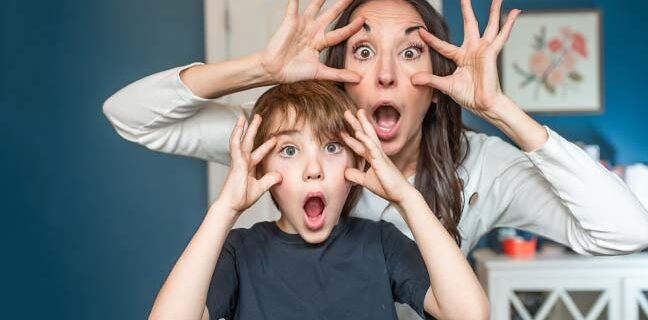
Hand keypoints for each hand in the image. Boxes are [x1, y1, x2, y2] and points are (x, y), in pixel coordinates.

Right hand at [217, 114, 281, 213]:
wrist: (232, 205)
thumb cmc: (242, 198)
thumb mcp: (261, 187)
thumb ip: (270, 180)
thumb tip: (280, 175)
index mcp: (249, 167)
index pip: (259, 152)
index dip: (267, 145)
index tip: (275, 138)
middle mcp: (243, 161)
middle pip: (249, 141)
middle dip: (254, 129)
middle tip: (259, 117)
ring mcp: (238, 161)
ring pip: (241, 140)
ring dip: (244, 128)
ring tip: (246, 116)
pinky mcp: (235, 162)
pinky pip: (235, 145)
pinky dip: (237, 135)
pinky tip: (239, 125)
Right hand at [260, 0, 363, 83]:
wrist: (275, 71)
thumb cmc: (294, 72)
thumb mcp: (320, 73)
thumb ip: (339, 74)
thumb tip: (358, 79)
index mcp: (321, 42)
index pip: (340, 33)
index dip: (352, 27)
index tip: (363, 19)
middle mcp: (313, 31)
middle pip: (331, 15)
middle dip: (341, 5)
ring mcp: (302, 25)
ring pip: (315, 7)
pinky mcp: (289, 22)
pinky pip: (293, 7)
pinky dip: (295, 0)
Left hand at [341, 110, 416, 204]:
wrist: (400, 194)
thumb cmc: (387, 187)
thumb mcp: (366, 181)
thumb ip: (356, 175)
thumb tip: (345, 172)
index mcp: (373, 158)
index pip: (360, 145)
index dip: (351, 138)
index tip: (342, 131)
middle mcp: (377, 153)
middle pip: (364, 135)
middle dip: (356, 123)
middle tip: (347, 112)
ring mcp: (380, 155)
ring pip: (369, 136)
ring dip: (361, 124)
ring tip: (355, 113)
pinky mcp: (381, 161)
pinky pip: (372, 147)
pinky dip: (365, 139)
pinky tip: (358, 132)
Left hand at [411, 0, 520, 117]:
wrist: (482, 104)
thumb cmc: (468, 96)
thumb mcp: (445, 85)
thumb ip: (430, 80)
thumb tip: (413, 79)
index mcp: (460, 57)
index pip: (443, 45)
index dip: (431, 39)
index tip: (420, 31)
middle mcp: (473, 50)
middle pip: (470, 25)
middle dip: (467, 10)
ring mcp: (484, 50)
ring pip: (489, 26)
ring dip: (493, 12)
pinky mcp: (492, 52)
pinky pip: (501, 35)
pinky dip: (509, 24)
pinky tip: (515, 12)